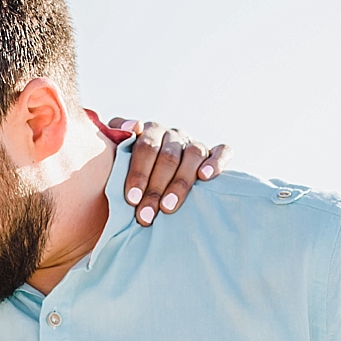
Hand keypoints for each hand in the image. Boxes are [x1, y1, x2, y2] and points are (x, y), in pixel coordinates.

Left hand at [108, 119, 229, 226]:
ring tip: (168, 207)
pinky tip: (206, 177)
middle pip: (168, 157)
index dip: (138, 173)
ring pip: (193, 155)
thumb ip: (117, 135)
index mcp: (151, 131)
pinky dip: (216, 162)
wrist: (155, 172)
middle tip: (146, 214)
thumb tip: (134, 125)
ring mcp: (194, 143)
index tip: (131, 199)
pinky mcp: (215, 152)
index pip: (146, 148)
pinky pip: (222, 151)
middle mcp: (174, 135)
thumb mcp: (118, 151)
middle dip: (155, 188)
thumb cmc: (132, 166)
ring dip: (180, 183)